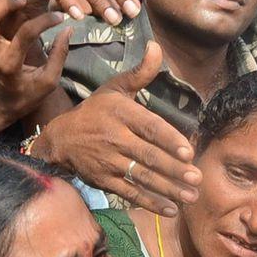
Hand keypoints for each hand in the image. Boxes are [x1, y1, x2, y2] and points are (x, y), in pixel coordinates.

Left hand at [0, 0, 69, 123]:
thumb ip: (59, 56)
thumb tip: (67, 30)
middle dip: (3, 4)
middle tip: (23, 0)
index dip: (44, 22)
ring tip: (13, 2)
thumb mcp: (47, 83)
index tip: (59, 17)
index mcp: (10, 65)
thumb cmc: (23, 98)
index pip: (25, 34)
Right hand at [36, 41, 201, 215]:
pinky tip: (169, 209)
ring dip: (168, 189)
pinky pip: (129, 192)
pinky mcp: (104, 180)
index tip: (189, 152)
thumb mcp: (114, 88)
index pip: (150, 128)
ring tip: (190, 197)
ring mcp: (108, 161)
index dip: (169, 140)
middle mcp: (115, 138)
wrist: (60, 138)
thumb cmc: (95, 111)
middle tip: (196, 179)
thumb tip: (157, 47)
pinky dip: (149, 202)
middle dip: (174, 170)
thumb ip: (140, 73)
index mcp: (121, 113)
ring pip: (142, 177)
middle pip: (149, 156)